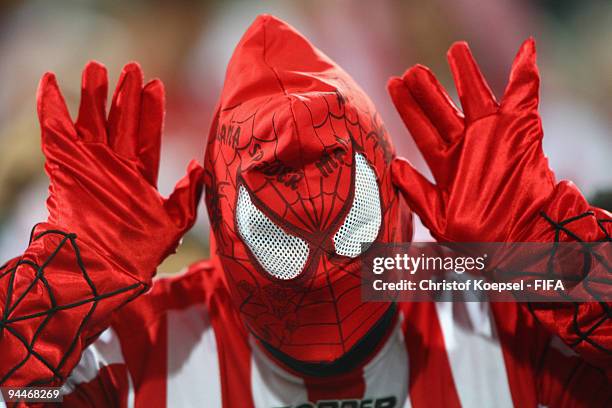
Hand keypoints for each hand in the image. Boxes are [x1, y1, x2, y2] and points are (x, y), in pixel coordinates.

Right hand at [38, 62, 203, 277]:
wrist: (99, 267)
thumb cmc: (138, 252)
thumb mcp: (176, 221)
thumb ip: (189, 192)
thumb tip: (199, 164)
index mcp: (140, 177)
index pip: (147, 135)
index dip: (151, 111)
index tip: (156, 85)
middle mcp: (115, 167)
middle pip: (121, 122)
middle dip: (126, 95)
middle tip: (131, 67)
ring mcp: (89, 164)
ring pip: (91, 120)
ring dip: (93, 94)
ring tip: (96, 68)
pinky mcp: (64, 165)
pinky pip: (55, 129)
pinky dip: (52, 105)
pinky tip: (51, 81)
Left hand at [388, 39, 555, 241]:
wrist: (522, 240)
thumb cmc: (478, 236)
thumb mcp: (438, 218)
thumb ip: (416, 190)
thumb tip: (395, 164)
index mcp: (445, 163)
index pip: (422, 128)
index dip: (408, 106)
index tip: (393, 83)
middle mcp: (466, 146)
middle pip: (442, 108)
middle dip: (427, 88)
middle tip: (413, 69)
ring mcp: (491, 136)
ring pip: (475, 96)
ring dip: (465, 73)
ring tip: (455, 50)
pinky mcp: (520, 130)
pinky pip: (524, 95)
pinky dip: (525, 72)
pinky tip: (524, 50)